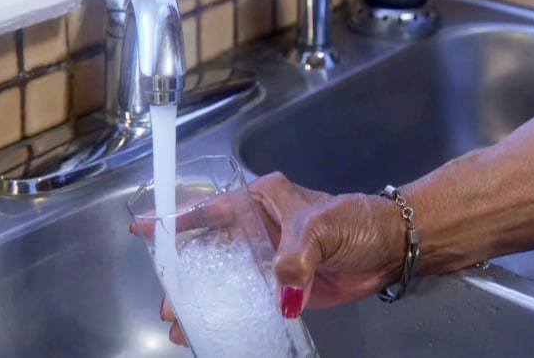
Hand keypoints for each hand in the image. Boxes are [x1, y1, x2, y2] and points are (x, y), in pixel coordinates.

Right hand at [148, 172, 405, 345]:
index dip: (176, 219)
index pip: (212, 209)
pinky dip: (232, 316)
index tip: (143, 229)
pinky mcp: (282, 287)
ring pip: (225, 280)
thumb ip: (297, 254)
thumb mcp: (323, 226)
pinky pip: (250, 301)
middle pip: (210, 251)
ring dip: (204, 301)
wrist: (389, 249)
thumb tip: (280, 289)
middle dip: (185, 274)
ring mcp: (267, 260)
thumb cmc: (355, 221)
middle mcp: (258, 230)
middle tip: (167, 300)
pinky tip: (213, 332)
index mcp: (262, 202)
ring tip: (180, 324)